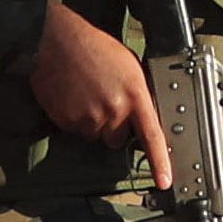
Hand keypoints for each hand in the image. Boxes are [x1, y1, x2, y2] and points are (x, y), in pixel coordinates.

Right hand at [30, 3, 171, 181]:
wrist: (58, 40)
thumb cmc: (94, 48)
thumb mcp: (129, 66)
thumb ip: (138, 94)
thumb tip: (143, 115)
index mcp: (134, 93)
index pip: (151, 135)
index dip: (159, 161)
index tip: (164, 181)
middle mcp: (114, 108)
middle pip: (118, 139)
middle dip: (113, 127)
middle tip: (104, 102)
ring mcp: (89, 116)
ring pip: (95, 135)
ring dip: (92, 122)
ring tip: (86, 95)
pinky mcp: (67, 120)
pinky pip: (75, 130)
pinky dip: (74, 118)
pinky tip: (73, 96)